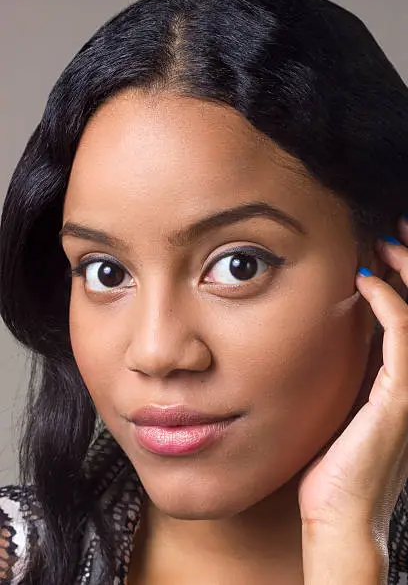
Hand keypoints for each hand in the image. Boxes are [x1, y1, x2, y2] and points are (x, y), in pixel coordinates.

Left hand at [297, 217, 407, 564]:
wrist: (339, 515)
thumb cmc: (334, 464)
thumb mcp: (344, 404)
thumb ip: (349, 370)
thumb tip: (333, 329)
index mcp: (404, 380)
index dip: (407, 276)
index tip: (387, 246)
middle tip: (394, 231)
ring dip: (405, 272)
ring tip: (384, 243)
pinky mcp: (401, 397)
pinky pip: (403, 335)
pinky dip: (389, 302)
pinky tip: (367, 282)